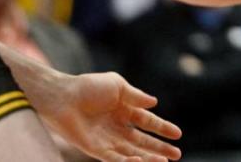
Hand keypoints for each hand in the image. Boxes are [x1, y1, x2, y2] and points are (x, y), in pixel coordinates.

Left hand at [38, 71, 181, 161]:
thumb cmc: (88, 87)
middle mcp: (117, 127)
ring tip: (164, 161)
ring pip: (131, 153)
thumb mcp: (117, 86)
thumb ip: (136, 96)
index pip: (147, 121)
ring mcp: (106, 139)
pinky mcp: (95, 149)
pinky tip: (140, 161)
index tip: (178, 134)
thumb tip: (154, 103)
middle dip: (159, 148)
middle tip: (177, 154)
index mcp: (124, 110)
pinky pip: (114, 159)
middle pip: (143, 141)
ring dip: (148, 157)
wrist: (62, 96)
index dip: (162, 128)